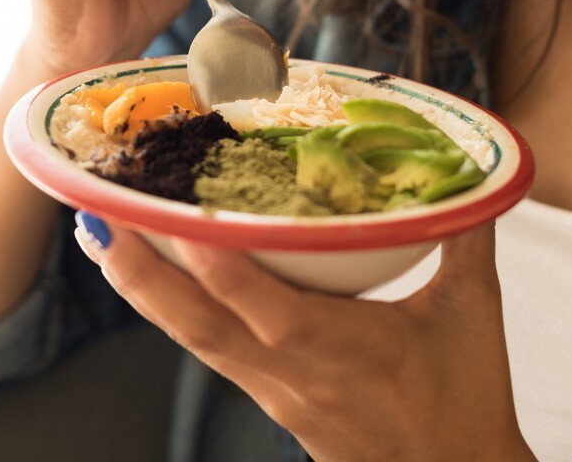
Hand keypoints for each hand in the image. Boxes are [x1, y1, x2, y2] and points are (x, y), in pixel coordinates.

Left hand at [73, 216, 536, 461]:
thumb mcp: (475, 313)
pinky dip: (173, 310)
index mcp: (348, 351)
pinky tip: (149, 279)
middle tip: (96, 219)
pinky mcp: (270, 399)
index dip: (221, 271)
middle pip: (203, 328)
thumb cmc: (466, 402)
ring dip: (143, 290)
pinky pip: (211, 350)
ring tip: (101, 238)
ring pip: (195, 339)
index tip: (178, 223)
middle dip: (143, 276)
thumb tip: (474, 170)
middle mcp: (296, 374)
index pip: (271, 312)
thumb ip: (467, 234)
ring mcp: (275, 391)